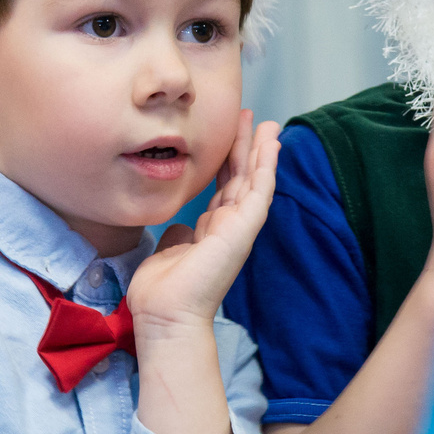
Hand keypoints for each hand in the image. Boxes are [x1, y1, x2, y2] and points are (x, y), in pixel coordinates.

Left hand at [126, 114, 282, 331]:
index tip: (229, 136)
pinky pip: (260, 191)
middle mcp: (228, 228)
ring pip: (254, 180)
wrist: (166, 315)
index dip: (227, 162)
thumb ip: (178, 233)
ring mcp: (238, 228)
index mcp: (210, 232)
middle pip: (241, 179)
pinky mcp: (244, 229)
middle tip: (250, 118)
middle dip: (245, 148)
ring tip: (266, 123)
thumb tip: (180, 225)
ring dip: (261, 150)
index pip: (224, 189)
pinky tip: (271, 144)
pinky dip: (267, 166)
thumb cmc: (162, 292)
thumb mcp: (168, 251)